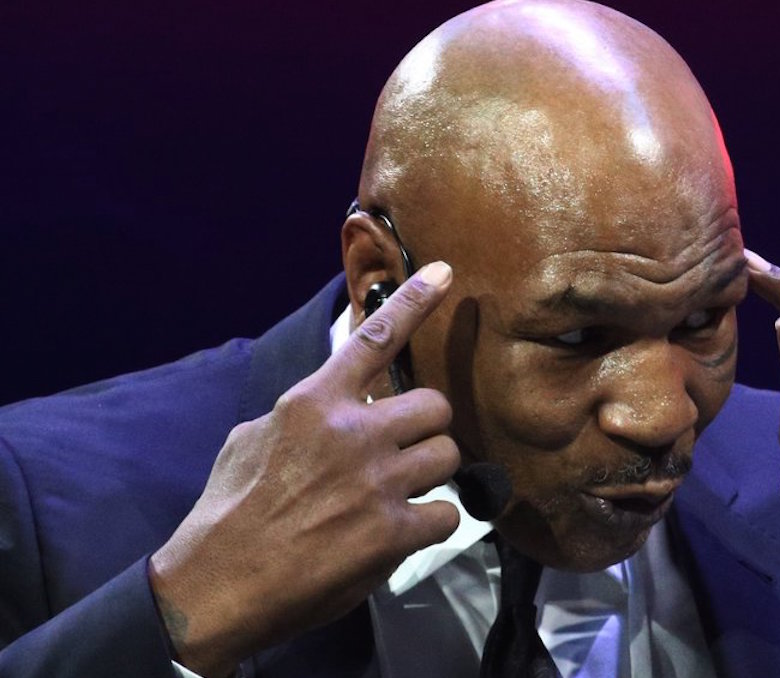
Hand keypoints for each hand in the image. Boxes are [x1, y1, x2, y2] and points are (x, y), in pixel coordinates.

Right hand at [149, 262, 461, 675]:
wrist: (218, 587)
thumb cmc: (228, 513)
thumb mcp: (249, 440)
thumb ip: (300, 414)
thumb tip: (330, 404)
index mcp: (312, 403)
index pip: (373, 340)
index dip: (413, 302)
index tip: (444, 272)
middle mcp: (352, 433)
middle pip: (436, 406)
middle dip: (427, 428)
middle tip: (405, 451)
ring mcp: (376, 482)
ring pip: (449, 456)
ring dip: (432, 475)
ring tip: (400, 494)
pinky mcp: (393, 531)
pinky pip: (449, 513)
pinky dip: (433, 524)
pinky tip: (403, 533)